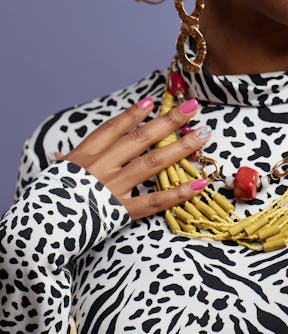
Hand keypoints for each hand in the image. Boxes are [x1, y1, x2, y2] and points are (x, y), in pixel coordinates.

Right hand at [57, 96, 209, 219]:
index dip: (133, 114)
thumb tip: (60, 156)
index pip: (113, 128)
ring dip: (181, 147)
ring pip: (153, 162)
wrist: (39, 231)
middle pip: (141, 138)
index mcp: (86, 154)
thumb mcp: (56, 175)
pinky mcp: (122, 211)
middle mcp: (103, 166)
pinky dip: (179, 193)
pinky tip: (199, 183)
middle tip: (192, 108)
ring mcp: (114, 187)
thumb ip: (66, 162)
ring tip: (202, 135)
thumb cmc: (48, 201)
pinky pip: (155, 201)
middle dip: (169, 121)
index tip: (152, 101)